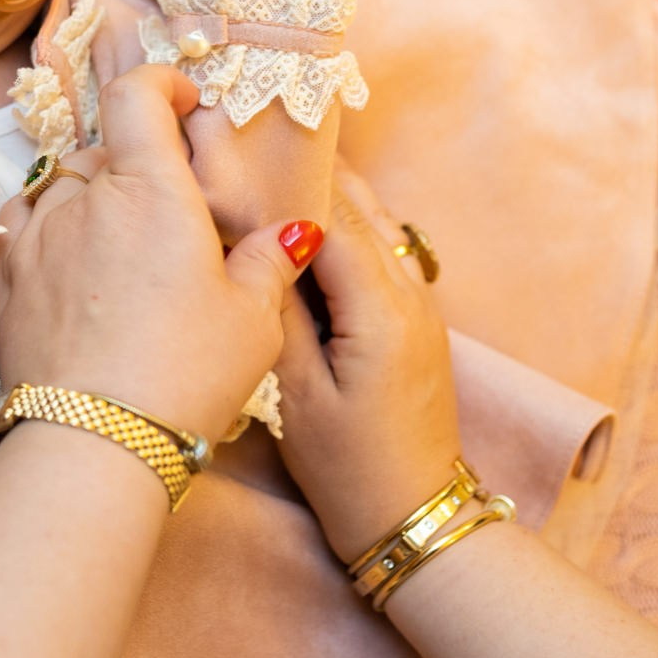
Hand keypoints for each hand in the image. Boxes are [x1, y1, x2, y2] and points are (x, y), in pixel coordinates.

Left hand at [0, 66, 321, 441]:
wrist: (94, 441)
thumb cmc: (184, 373)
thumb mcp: (253, 319)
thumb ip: (269, 262)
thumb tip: (293, 232)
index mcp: (150, 189)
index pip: (137, 94)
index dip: (161, 83)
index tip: (184, 101)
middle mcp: (84, 198)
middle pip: (105, 149)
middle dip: (137, 166)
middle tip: (170, 213)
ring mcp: (36, 239)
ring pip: (57, 188)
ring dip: (86, 199)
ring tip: (117, 242)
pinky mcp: (6, 282)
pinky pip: (21, 232)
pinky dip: (47, 235)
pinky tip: (71, 269)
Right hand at [272, 161, 461, 560]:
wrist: (415, 517)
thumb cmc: (348, 467)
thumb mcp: (297, 393)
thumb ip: (280, 311)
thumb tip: (255, 244)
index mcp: (380, 306)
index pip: (329, 218)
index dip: (282, 181)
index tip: (235, 151)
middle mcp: (410, 292)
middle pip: (359, 209)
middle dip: (308, 173)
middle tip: (251, 140)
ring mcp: (421, 305)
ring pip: (377, 225)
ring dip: (333, 195)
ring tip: (278, 166)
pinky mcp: (418, 321)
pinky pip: (385, 252)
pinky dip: (350, 227)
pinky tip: (312, 226)